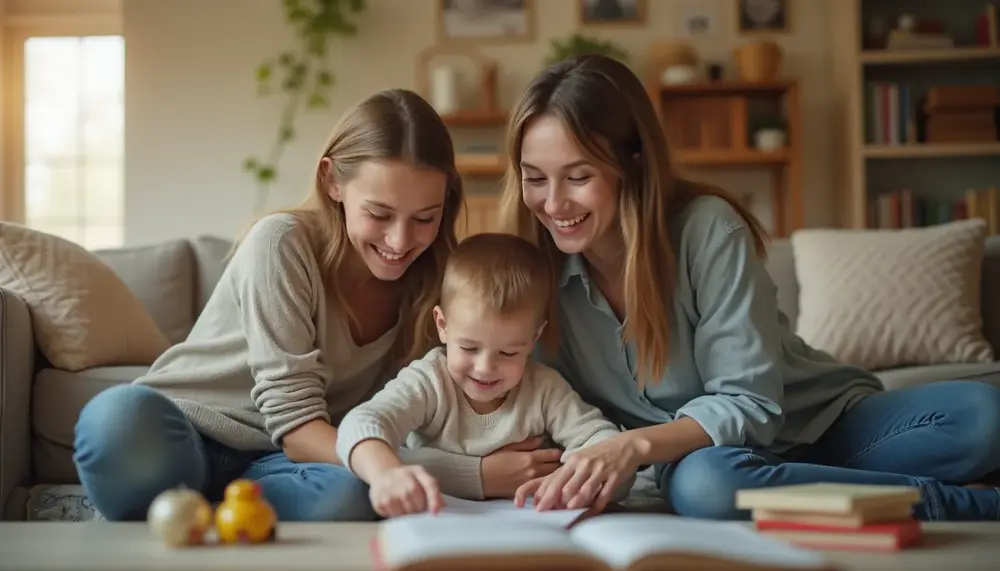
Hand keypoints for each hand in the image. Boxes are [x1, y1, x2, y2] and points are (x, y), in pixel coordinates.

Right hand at [369, 465, 443, 517]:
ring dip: (408, 515)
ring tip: (405, 506)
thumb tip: (442, 508)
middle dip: (419, 510)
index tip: (435, 513)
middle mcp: (403, 478)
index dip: (434, 500)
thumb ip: (433, 490)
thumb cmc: (407, 478)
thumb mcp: (421, 477)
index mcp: (417, 471)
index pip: (430, 485)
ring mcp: (389, 489)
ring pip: (405, 513)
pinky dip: (396, 515)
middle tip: (417, 508)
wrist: (383, 472)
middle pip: (417, 504)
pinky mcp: (379, 501)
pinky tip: (395, 507)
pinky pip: (393, 516)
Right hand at [481, 436, 562, 498]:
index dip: (560, 452)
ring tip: (559, 473)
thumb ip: (527, 443)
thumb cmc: (493, 459)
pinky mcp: (527, 492)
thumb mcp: (509, 447)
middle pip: (557, 468)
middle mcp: (534, 471)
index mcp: (530, 458)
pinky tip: (548, 483)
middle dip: (562, 464)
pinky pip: (542, 488)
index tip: (561, 450)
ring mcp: (531, 483)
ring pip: (552, 479)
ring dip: (556, 475)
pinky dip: (547, 485)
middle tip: (564, 462)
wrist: (480, 478)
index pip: (555, 454)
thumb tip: (542, 439)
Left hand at [514, 433, 640, 512]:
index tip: (537, 507)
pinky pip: (604, 494)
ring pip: (584, 490)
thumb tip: (553, 493)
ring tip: (568, 512)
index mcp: (573, 460)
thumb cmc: (599, 454)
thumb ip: (568, 474)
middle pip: (566, 486)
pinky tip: (591, 512)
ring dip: (575, 503)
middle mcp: (584, 465)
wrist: (626, 445)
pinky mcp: (614, 477)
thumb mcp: (581, 459)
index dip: (545, 494)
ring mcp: (600, 470)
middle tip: (547, 513)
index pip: (555, 478)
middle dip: (554, 501)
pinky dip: (597, 505)